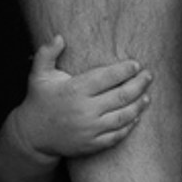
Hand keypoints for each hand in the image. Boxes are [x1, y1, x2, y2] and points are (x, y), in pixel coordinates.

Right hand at [11, 35, 151, 160]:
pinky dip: (129, 126)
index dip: (124, 70)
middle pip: (121, 96)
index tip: (136, 65)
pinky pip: (117, 135)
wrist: (32, 135)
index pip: (107, 77)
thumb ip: (47, 54)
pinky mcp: (93, 144)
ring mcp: (90, 129)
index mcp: (74, 90)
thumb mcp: (38, 75)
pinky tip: (136, 117)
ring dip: (138, 106)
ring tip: (147, 96)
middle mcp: (85, 110)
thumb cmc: (39, 100)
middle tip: (148, 76)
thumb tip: (60, 37)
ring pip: (123, 116)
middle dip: (139, 85)